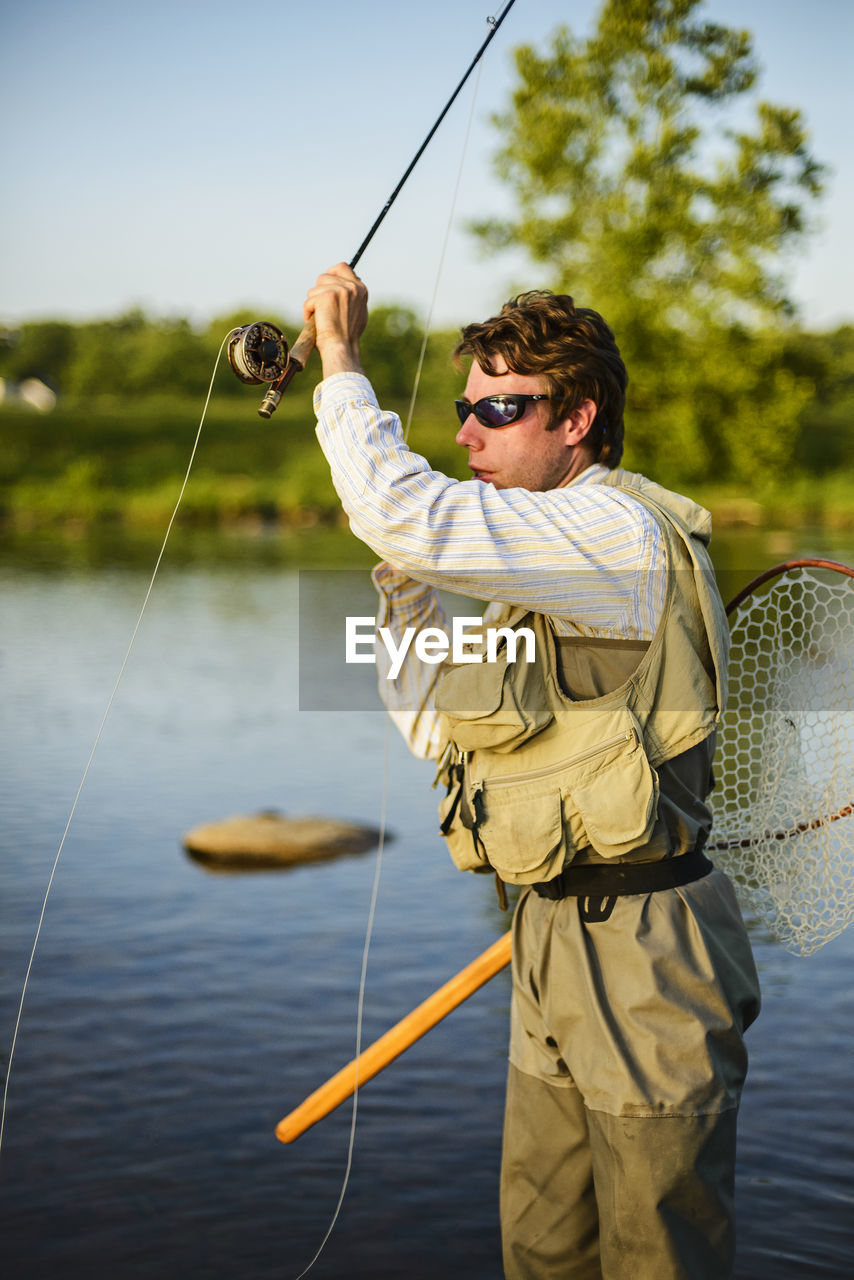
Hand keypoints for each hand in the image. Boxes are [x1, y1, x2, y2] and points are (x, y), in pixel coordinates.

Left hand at [304, 263, 367, 377]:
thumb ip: (352, 298)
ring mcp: (340, 290)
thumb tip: (346, 287)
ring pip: (314, 289)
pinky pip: (309, 301)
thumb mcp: (357, 313)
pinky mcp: (326, 296)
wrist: (342, 348)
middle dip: (318, 293)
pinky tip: (317, 324)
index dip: (330, 274)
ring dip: (313, 304)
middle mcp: (352, 287)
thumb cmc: (347, 337)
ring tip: (321, 320)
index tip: (325, 285)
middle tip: (322, 310)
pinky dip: (308, 313)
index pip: (342, 267)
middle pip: (324, 277)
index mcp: (361, 289)